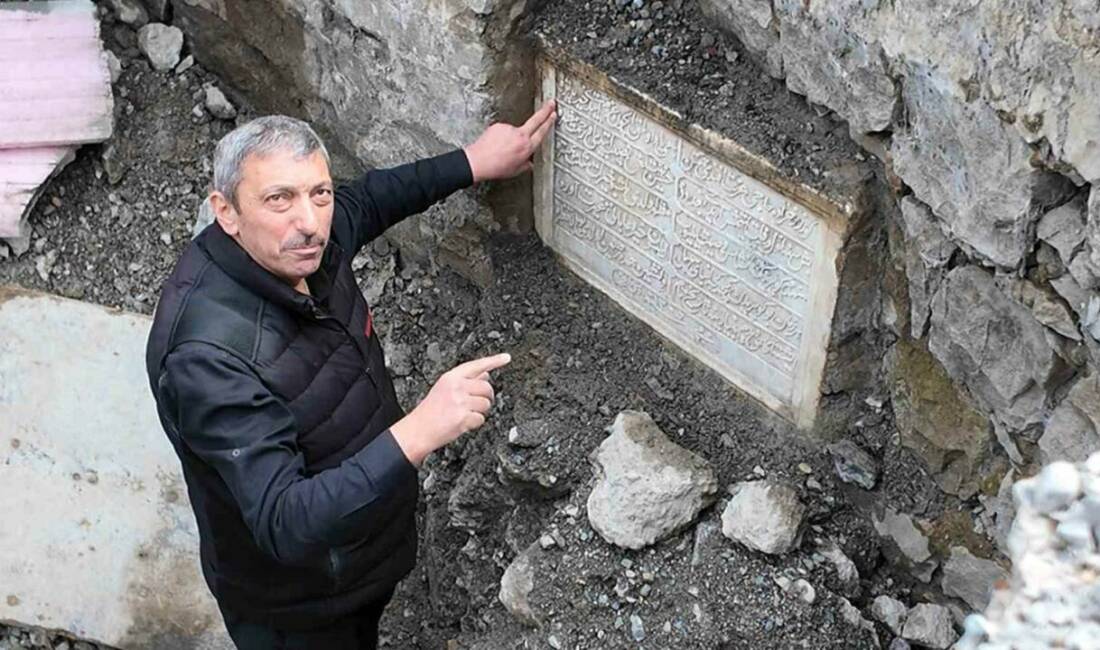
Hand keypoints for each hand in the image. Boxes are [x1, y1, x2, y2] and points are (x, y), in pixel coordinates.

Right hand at [389, 353, 511, 464]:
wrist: (418, 430)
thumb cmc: (430, 411)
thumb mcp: (444, 388)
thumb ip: (465, 381)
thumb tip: (485, 374)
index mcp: (451, 377)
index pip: (477, 365)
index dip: (494, 361)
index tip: (506, 357)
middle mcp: (456, 386)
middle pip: (487, 388)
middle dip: (486, 398)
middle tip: (476, 405)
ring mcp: (460, 402)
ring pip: (486, 404)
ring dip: (479, 412)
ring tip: (464, 414)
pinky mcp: (463, 417)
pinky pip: (481, 419)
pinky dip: (474, 424)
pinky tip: (462, 423)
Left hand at [463, 100, 557, 182]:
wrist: (478, 161)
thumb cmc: (496, 168)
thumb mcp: (516, 170)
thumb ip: (526, 164)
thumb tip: (529, 162)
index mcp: (527, 147)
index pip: (542, 131)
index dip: (549, 122)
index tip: (553, 115)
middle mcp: (520, 136)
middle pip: (536, 119)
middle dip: (545, 110)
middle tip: (551, 103)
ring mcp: (509, 129)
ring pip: (514, 131)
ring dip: (510, 138)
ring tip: (501, 149)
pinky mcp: (499, 125)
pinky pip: (503, 130)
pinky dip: (501, 137)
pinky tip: (495, 145)